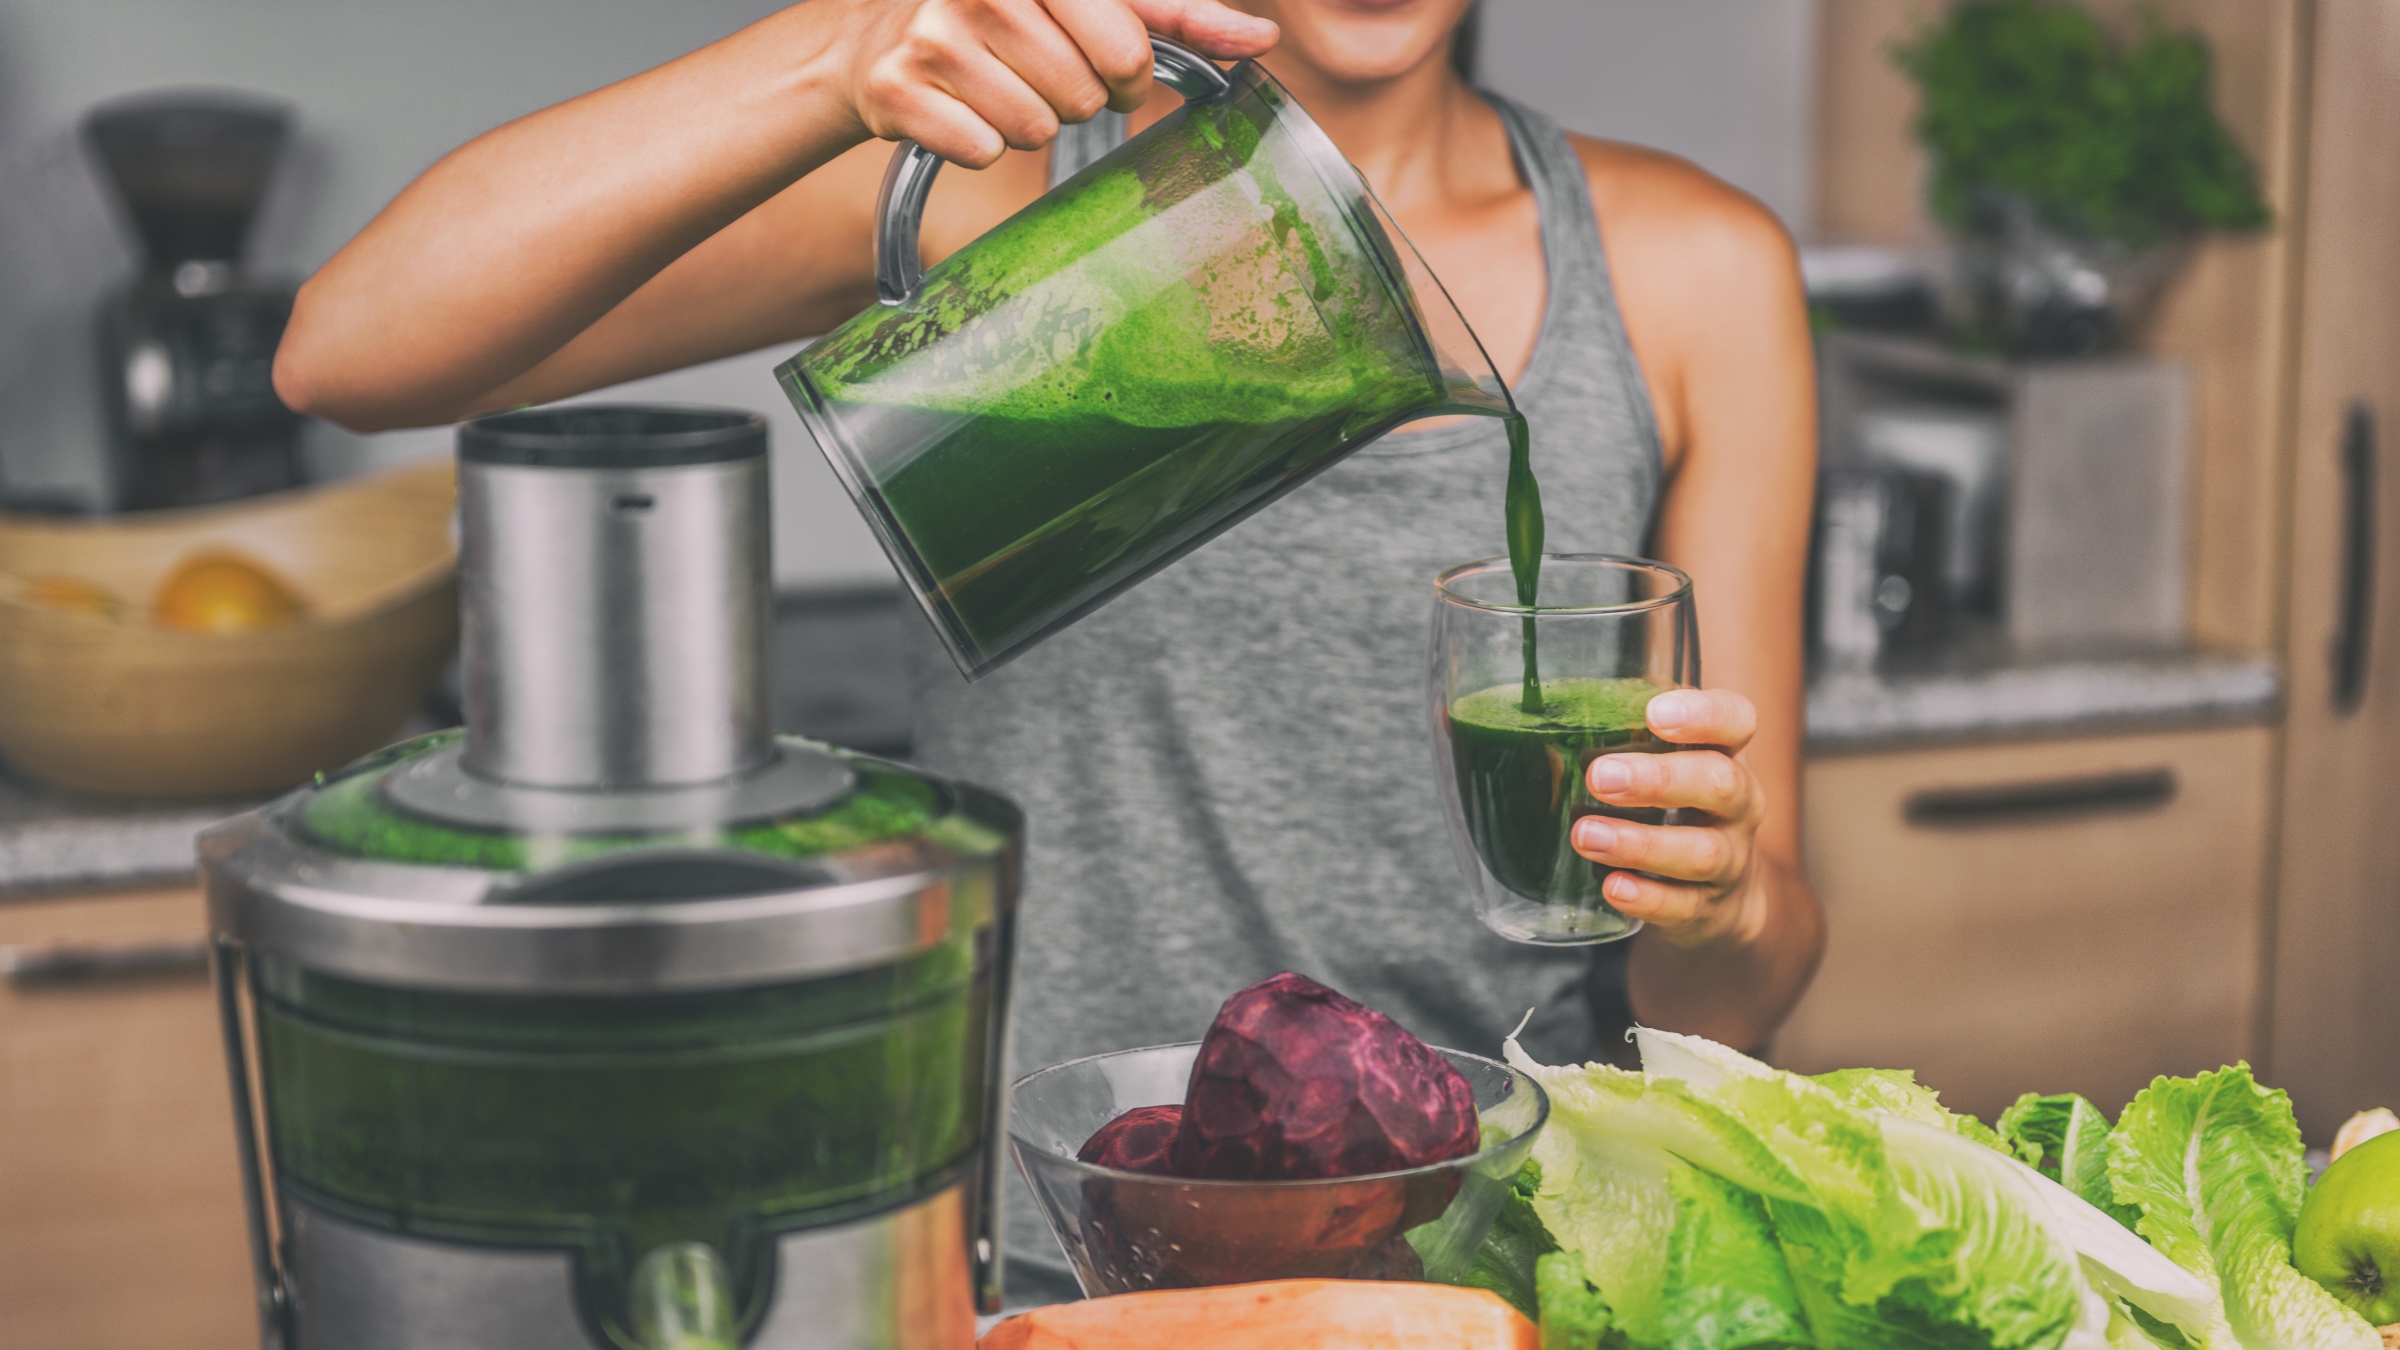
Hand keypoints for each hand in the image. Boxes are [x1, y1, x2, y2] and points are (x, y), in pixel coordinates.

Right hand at [835, 0, 1278, 166]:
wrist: (878, 41)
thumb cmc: (1002, 17)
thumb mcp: (1087, 1)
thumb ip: (1174, 16)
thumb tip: (1260, 38)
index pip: (1126, 45)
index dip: (1126, 72)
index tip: (1105, 64)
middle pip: (1084, 94)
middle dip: (1076, 98)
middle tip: (1042, 76)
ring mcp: (933, 36)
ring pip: (1035, 128)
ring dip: (1028, 123)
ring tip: (998, 88)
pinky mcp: (898, 90)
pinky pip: (983, 150)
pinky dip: (980, 144)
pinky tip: (961, 110)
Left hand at [1570, 688, 1770, 949]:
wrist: (1720, 897)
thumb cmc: (1676, 809)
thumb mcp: (1661, 767)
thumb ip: (1618, 745)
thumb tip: (1536, 738)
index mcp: (1724, 753)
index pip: (1736, 720)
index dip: (1704, 714)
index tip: (1654, 714)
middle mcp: (1739, 803)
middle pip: (1721, 783)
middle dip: (1659, 780)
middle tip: (1600, 777)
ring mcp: (1730, 859)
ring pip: (1702, 851)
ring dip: (1640, 843)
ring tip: (1586, 836)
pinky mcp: (1708, 908)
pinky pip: (1684, 905)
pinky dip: (1647, 898)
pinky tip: (1611, 887)